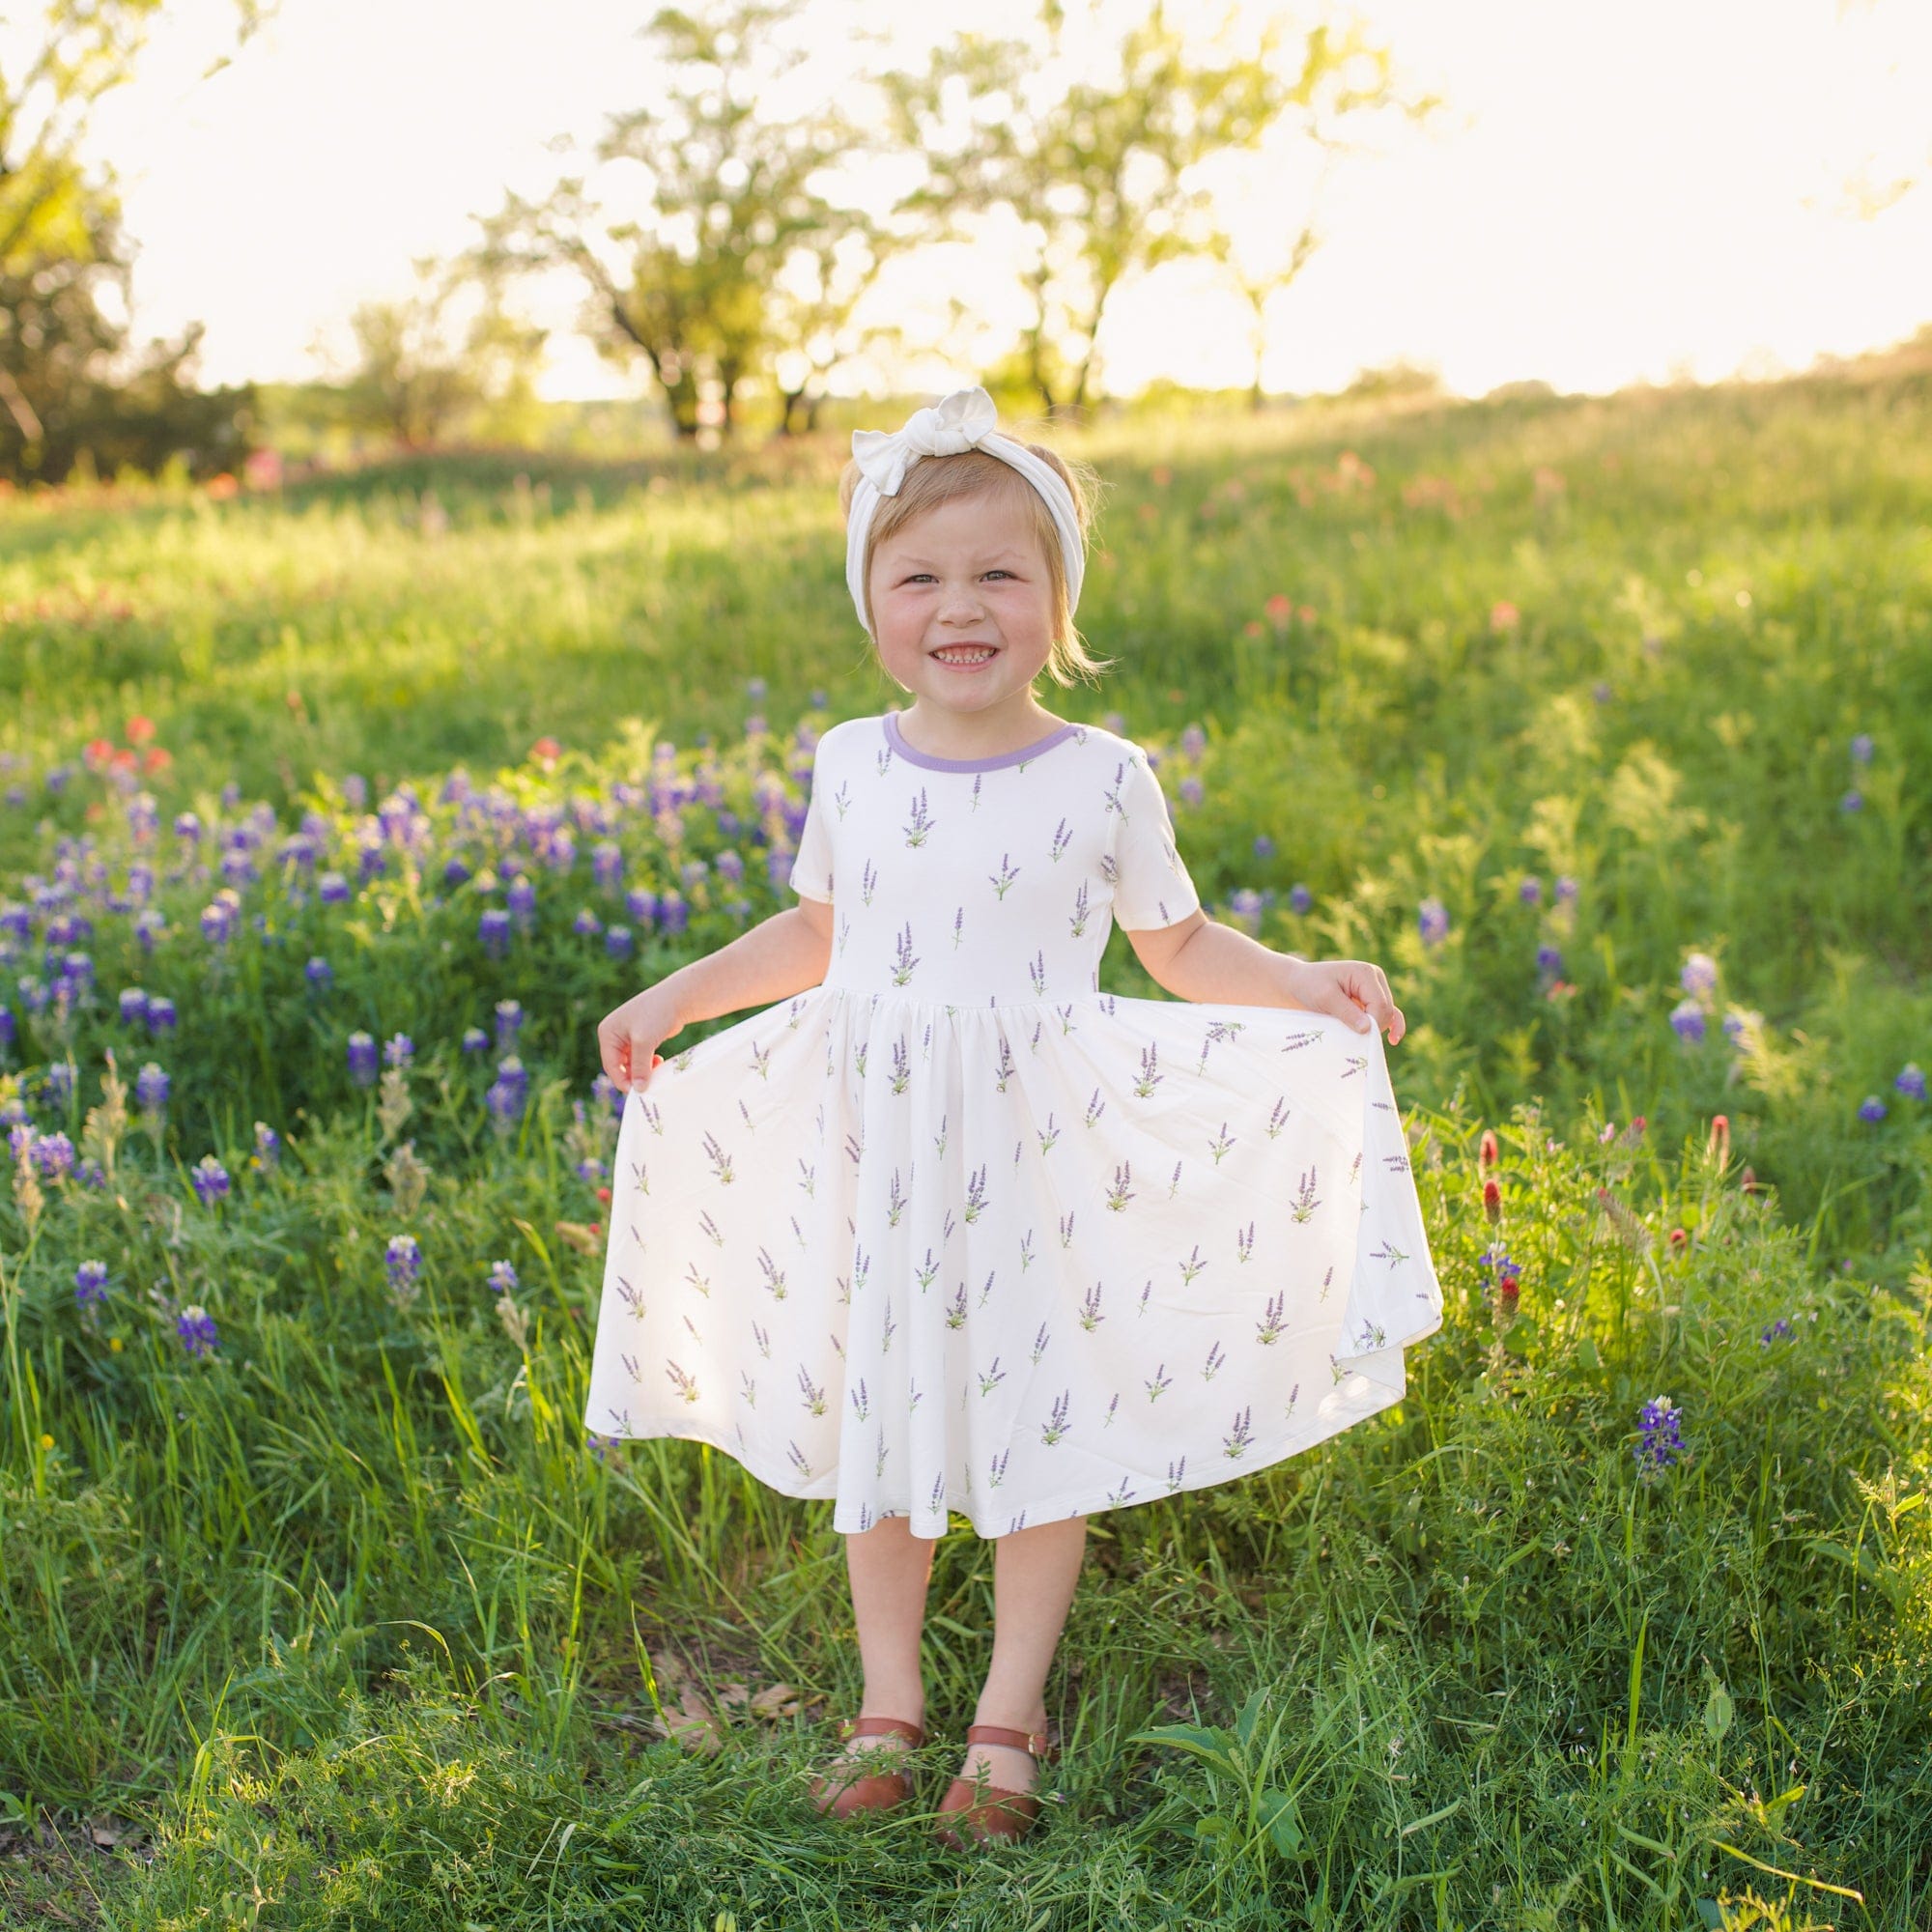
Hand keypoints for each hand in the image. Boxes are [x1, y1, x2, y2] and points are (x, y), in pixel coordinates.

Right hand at [597, 985, 685, 1093]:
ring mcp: (627, 1036)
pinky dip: (647, 1064)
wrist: (678, 999)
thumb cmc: (657, 1015)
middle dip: (633, 1076)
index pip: (611, 1065)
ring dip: (642, 1071)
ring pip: (631, 1063)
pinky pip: (640, 1058)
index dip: (623, 1080)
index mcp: (607, 1033)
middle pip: (619, 1065)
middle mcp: (614, 1034)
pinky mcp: (641, 1038)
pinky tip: (658, 1062)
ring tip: (656, 1070)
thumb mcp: (644, 1042)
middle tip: (649, 1085)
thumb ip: (639, 1067)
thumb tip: (639, 1089)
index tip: (637, 1092)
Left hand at [1282, 957, 1404, 1044]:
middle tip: (1350, 1035)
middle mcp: (1375, 978)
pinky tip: (1392, 1040)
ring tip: (1357, 1037)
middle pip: (1386, 1010)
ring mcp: (1375, 989)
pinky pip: (1390, 1014)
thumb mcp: (1325, 998)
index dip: (1372, 1023)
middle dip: (1373, 1026)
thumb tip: (1368, 1029)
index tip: (1356, 1035)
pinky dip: (1392, 1026)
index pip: (1380, 1004)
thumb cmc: (1310, 986)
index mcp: (1366, 973)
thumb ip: (1347, 1012)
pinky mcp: (1372, 1000)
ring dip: (1374, 1028)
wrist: (1299, 984)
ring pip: (1387, 1015)